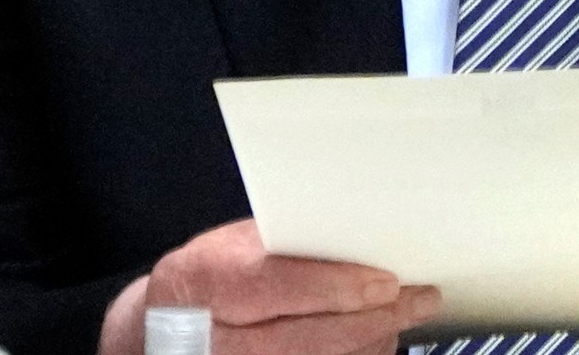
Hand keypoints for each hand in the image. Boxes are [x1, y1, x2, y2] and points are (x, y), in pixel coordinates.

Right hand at [98, 220, 442, 354]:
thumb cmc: (208, 279)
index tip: (386, 281)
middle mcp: (214, 337)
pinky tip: (376, 341)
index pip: (275, 286)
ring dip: (372, 344)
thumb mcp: (231, 246)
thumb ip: (285, 246)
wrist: (158, 332)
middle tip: (420, 299)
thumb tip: (361, 235)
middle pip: (305, 339)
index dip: (334, 287)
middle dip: (373, 320)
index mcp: (205, 279)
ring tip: (405, 315)